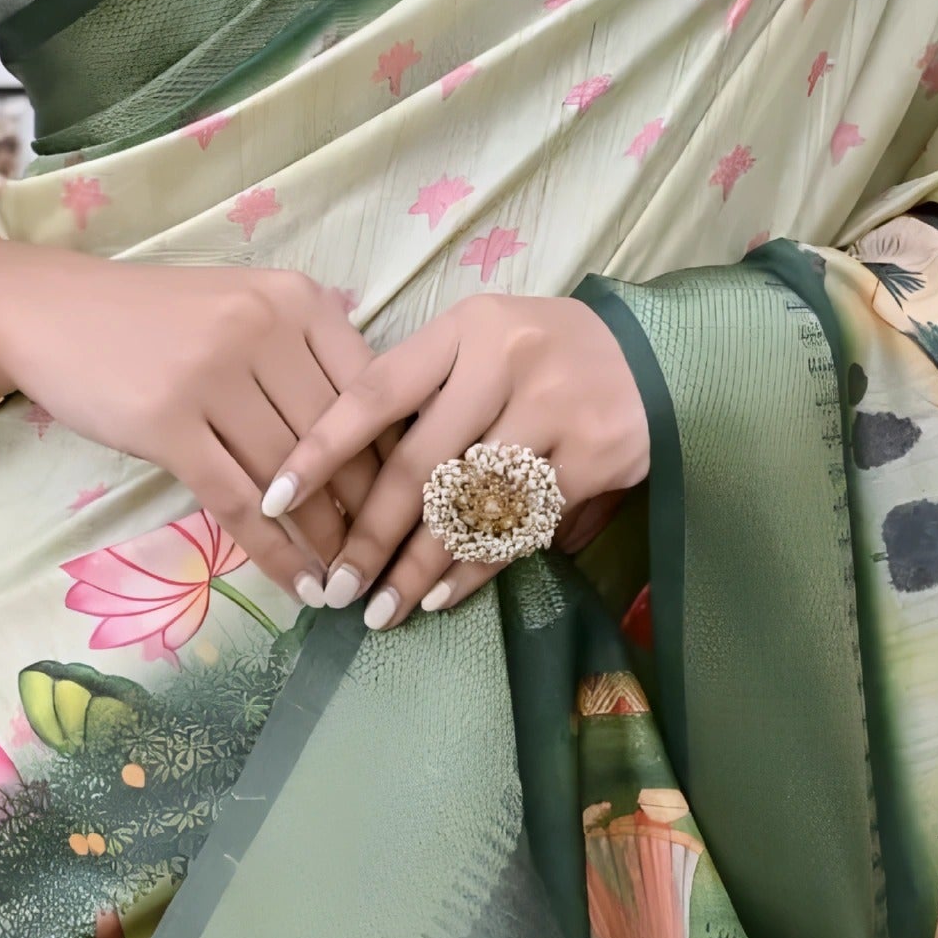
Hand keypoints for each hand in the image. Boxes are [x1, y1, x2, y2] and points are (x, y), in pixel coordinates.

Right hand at [0, 244, 378, 599]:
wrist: (52, 311)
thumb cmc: (155, 318)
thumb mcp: (244, 308)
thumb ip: (305, 355)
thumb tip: (377, 436)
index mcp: (296, 299)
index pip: (370, 389)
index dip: (397, 455)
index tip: (416, 507)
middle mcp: (262, 328)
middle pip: (337, 438)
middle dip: (368, 510)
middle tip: (390, 564)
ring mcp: (212, 374)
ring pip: (292, 476)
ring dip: (326, 542)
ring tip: (350, 586)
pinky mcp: (167, 423)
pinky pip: (237, 501)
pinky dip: (274, 553)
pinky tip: (299, 587)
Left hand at [258, 294, 649, 627]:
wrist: (663, 356)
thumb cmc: (548, 354)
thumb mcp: (484, 341)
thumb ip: (424, 390)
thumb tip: (340, 473)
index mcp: (466, 328)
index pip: (376, 391)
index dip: (321, 450)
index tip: (275, 499)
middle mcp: (506, 361)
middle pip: (419, 465)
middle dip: (369, 535)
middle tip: (337, 586)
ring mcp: (555, 408)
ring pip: (468, 507)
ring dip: (418, 568)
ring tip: (382, 610)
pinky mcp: (596, 455)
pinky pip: (520, 527)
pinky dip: (476, 568)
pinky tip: (442, 596)